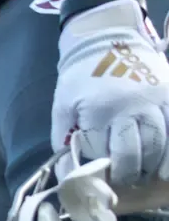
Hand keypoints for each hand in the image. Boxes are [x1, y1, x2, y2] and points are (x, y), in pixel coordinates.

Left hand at [54, 0, 168, 187]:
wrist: (105, 38)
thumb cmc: (80, 77)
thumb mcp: (63, 106)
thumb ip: (65, 138)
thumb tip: (68, 170)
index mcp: (99, 112)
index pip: (103, 152)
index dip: (102, 169)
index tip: (102, 180)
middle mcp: (129, 108)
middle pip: (135, 152)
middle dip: (131, 172)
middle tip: (128, 181)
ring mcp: (154, 100)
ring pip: (161, 141)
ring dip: (156, 163)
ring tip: (151, 176)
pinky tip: (168, 162)